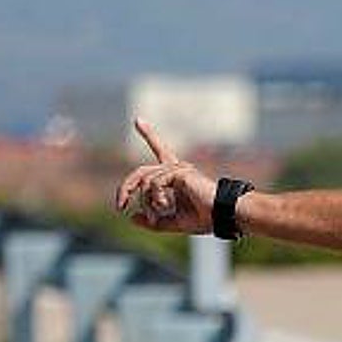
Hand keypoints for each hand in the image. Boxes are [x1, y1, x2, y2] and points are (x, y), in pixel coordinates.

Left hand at [114, 119, 215, 234]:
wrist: (221, 215)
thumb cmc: (203, 218)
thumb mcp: (172, 222)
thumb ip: (152, 221)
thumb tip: (132, 217)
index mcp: (175, 176)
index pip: (160, 151)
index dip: (150, 135)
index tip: (138, 120)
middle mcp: (176, 168)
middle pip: (141, 172)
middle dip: (126, 187)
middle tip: (120, 206)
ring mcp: (177, 168)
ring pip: (146, 182)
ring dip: (147, 202)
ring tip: (156, 215)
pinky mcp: (179, 171)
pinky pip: (155, 183)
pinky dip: (155, 198)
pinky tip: (165, 206)